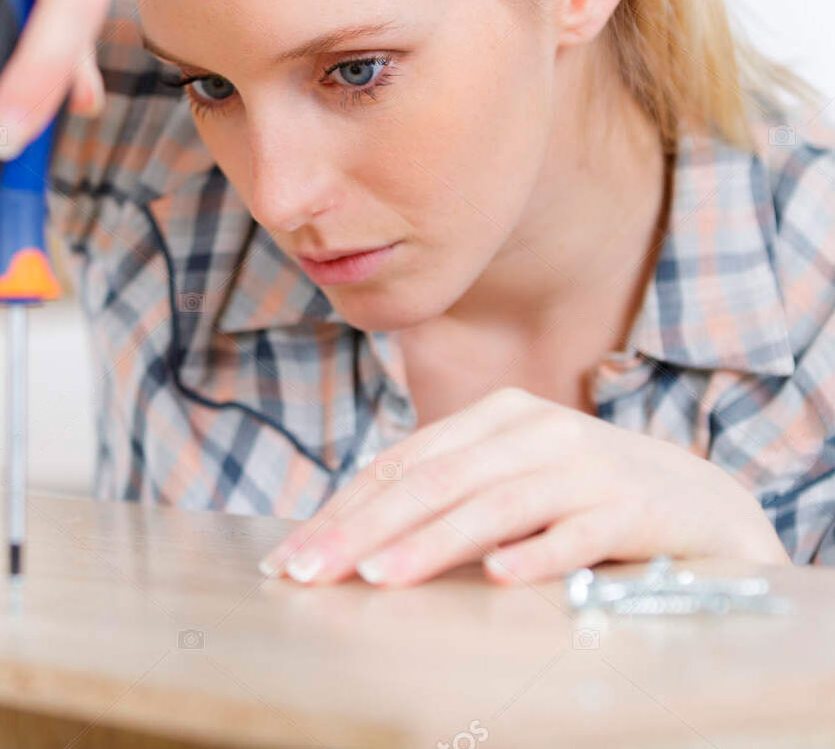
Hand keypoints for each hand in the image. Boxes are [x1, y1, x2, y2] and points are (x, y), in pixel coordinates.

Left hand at [258, 387, 790, 585]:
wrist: (698, 498)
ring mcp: (585, 465)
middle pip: (435, 480)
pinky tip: (500, 576)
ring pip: (494, 504)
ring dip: (432, 542)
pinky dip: (537, 552)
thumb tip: (358, 533)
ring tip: (377, 576)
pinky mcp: (631, 507)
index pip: (404, 462)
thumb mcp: (511, 474)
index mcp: (496, 415)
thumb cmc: (582, 491)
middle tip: (309, 571)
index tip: (294, 555)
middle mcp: (534, 429)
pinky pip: (577, 533)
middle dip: (364, 527)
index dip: (345, 507)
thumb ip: (450, 488)